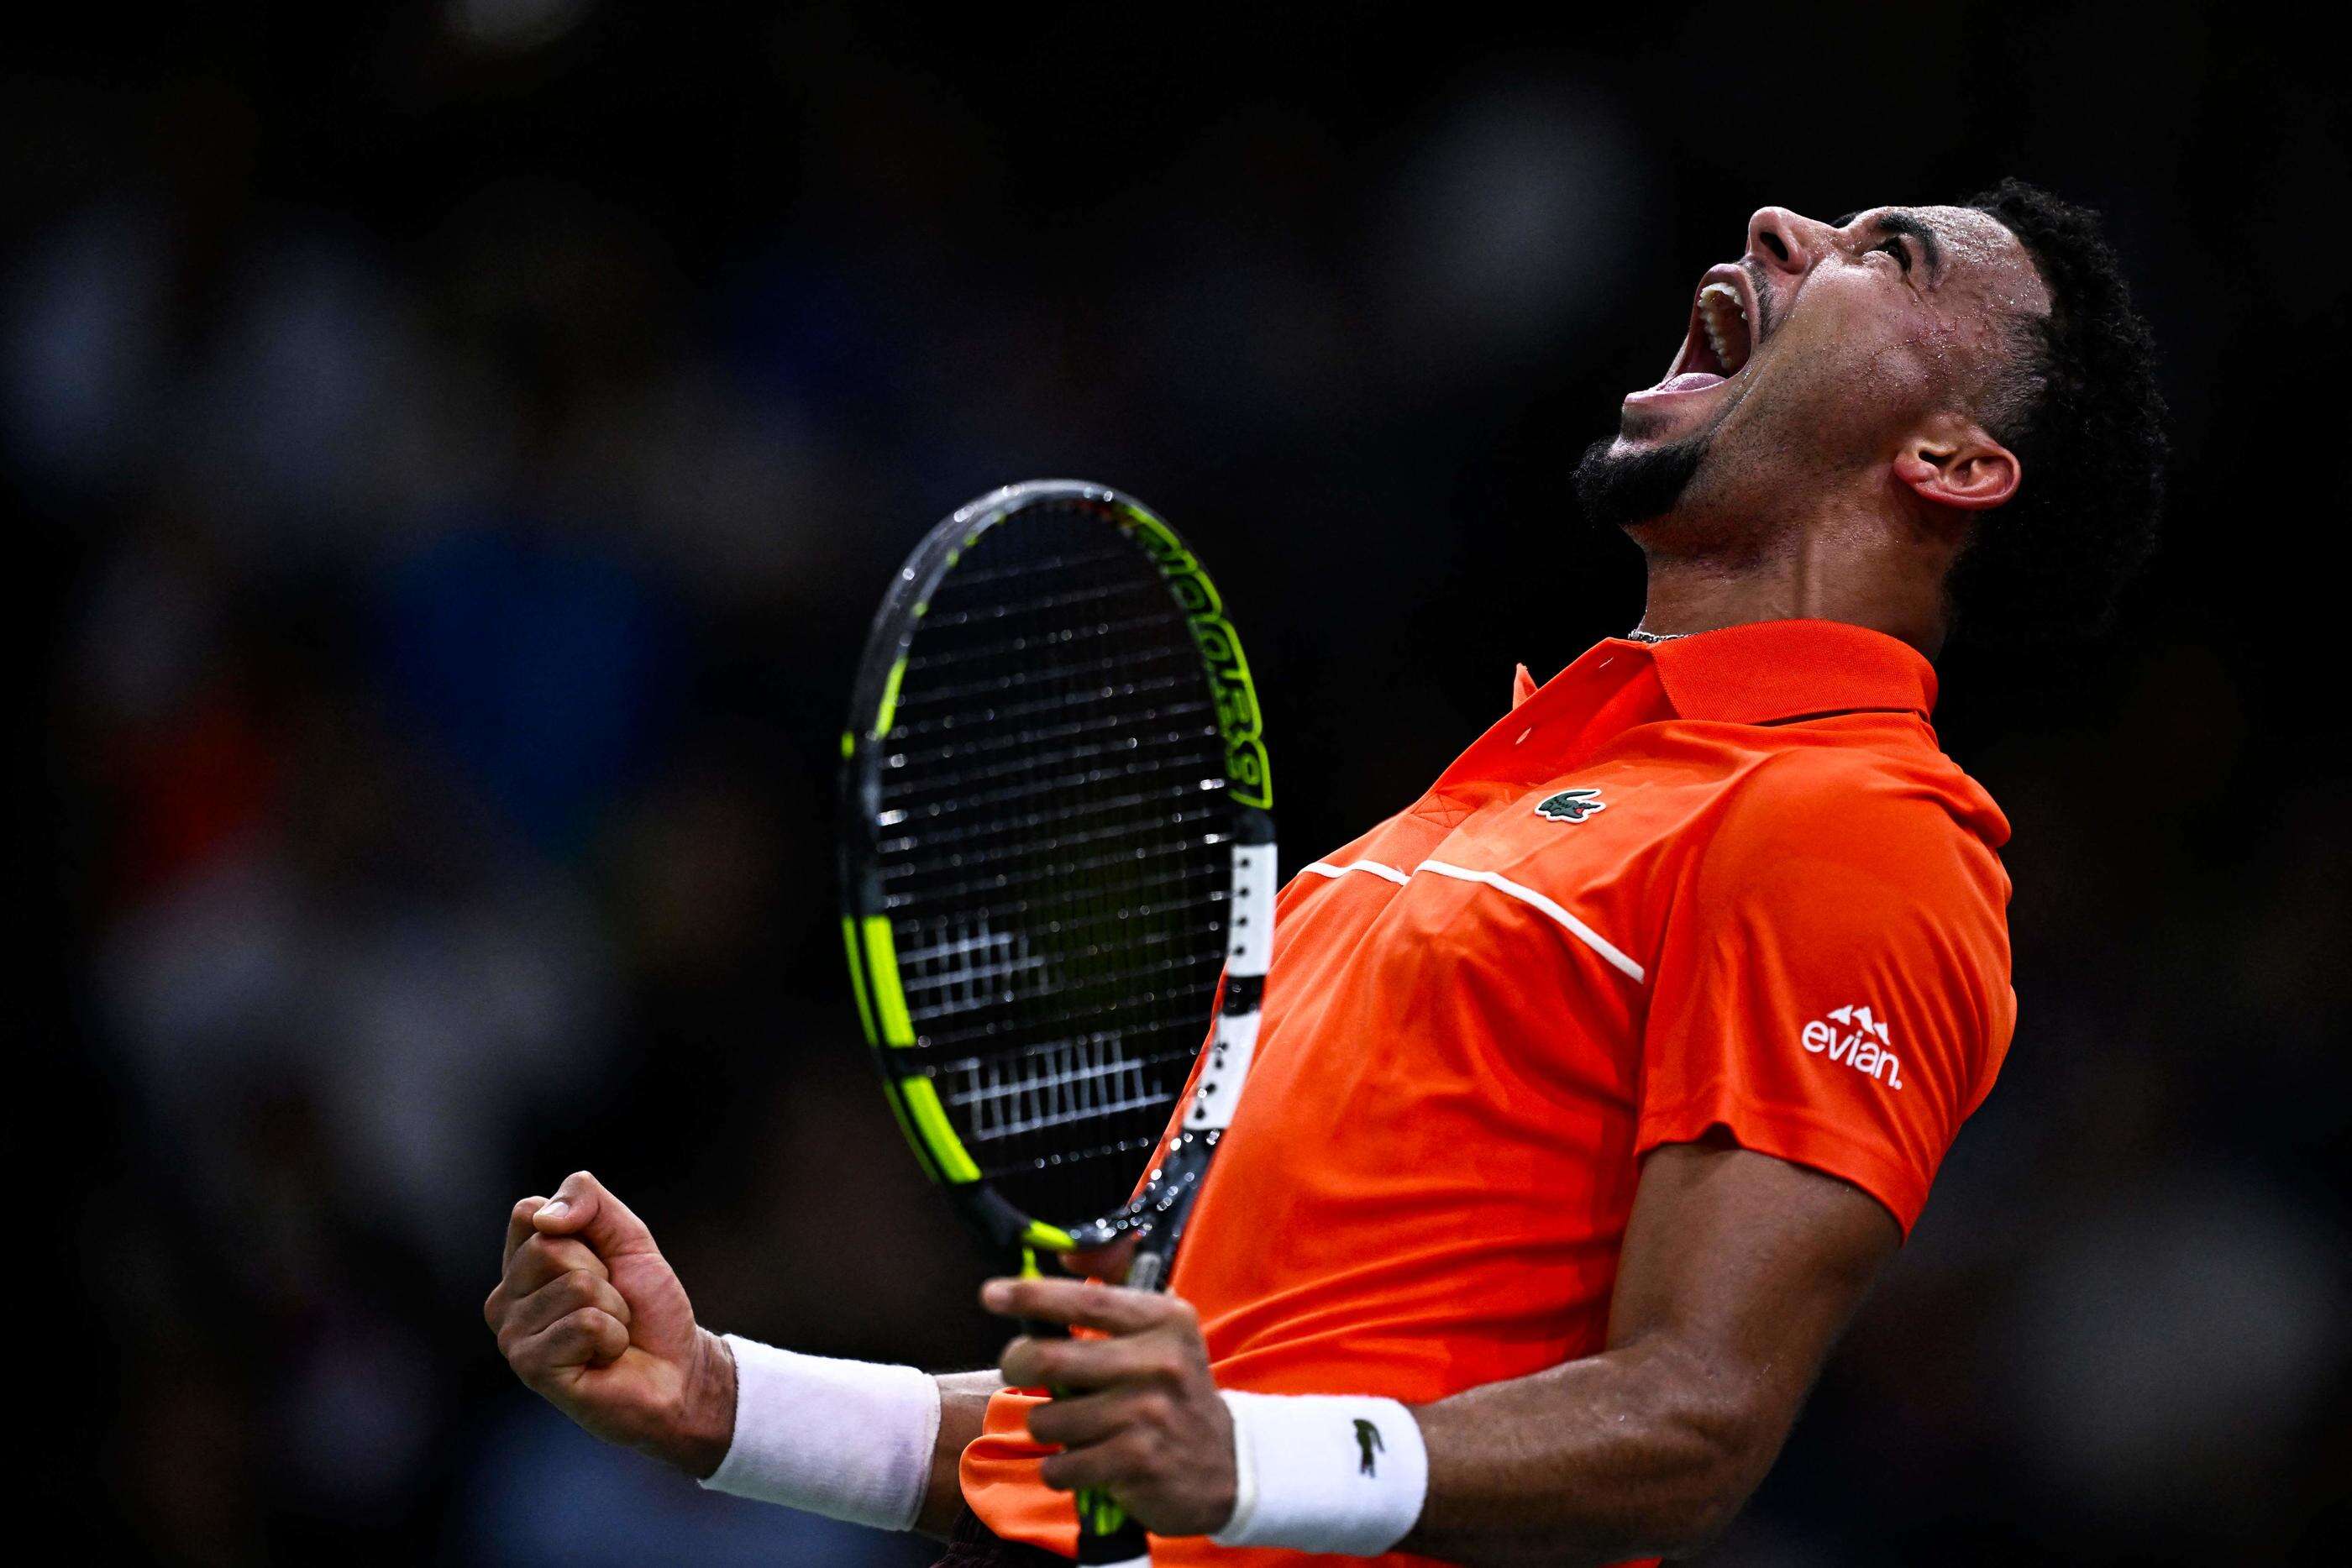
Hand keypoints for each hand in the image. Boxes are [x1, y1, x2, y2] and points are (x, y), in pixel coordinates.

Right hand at [483, 1170, 735, 1475]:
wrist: (678, 1369)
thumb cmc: (648, 1307)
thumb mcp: (628, 1236)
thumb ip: (588, 1200)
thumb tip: (542, 1218)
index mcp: (519, 1266)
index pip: (528, 1212)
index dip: (584, 1229)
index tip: (602, 1260)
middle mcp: (505, 1300)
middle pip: (549, 1248)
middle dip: (602, 1272)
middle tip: (612, 1303)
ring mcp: (513, 1336)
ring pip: (575, 1286)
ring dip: (614, 1308)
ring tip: (611, 1332)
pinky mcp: (531, 1367)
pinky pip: (586, 1323)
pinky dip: (614, 1335)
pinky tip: (607, 1356)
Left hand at [982, 1276, 1236, 1537]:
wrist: (1227, 1466)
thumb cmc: (1174, 1392)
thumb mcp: (1160, 1334)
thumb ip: (1114, 1296)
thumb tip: (1064, 1255)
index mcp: (1163, 1321)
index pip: (1088, 1299)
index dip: (1033, 1295)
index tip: (991, 1293)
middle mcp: (1159, 1362)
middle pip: (1052, 1359)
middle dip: (1018, 1363)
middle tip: (1017, 1367)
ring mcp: (1148, 1415)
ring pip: (1050, 1419)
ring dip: (1047, 1426)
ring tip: (1073, 1427)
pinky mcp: (1136, 1463)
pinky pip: (1061, 1465)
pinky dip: (1061, 1468)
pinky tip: (1086, 1462)